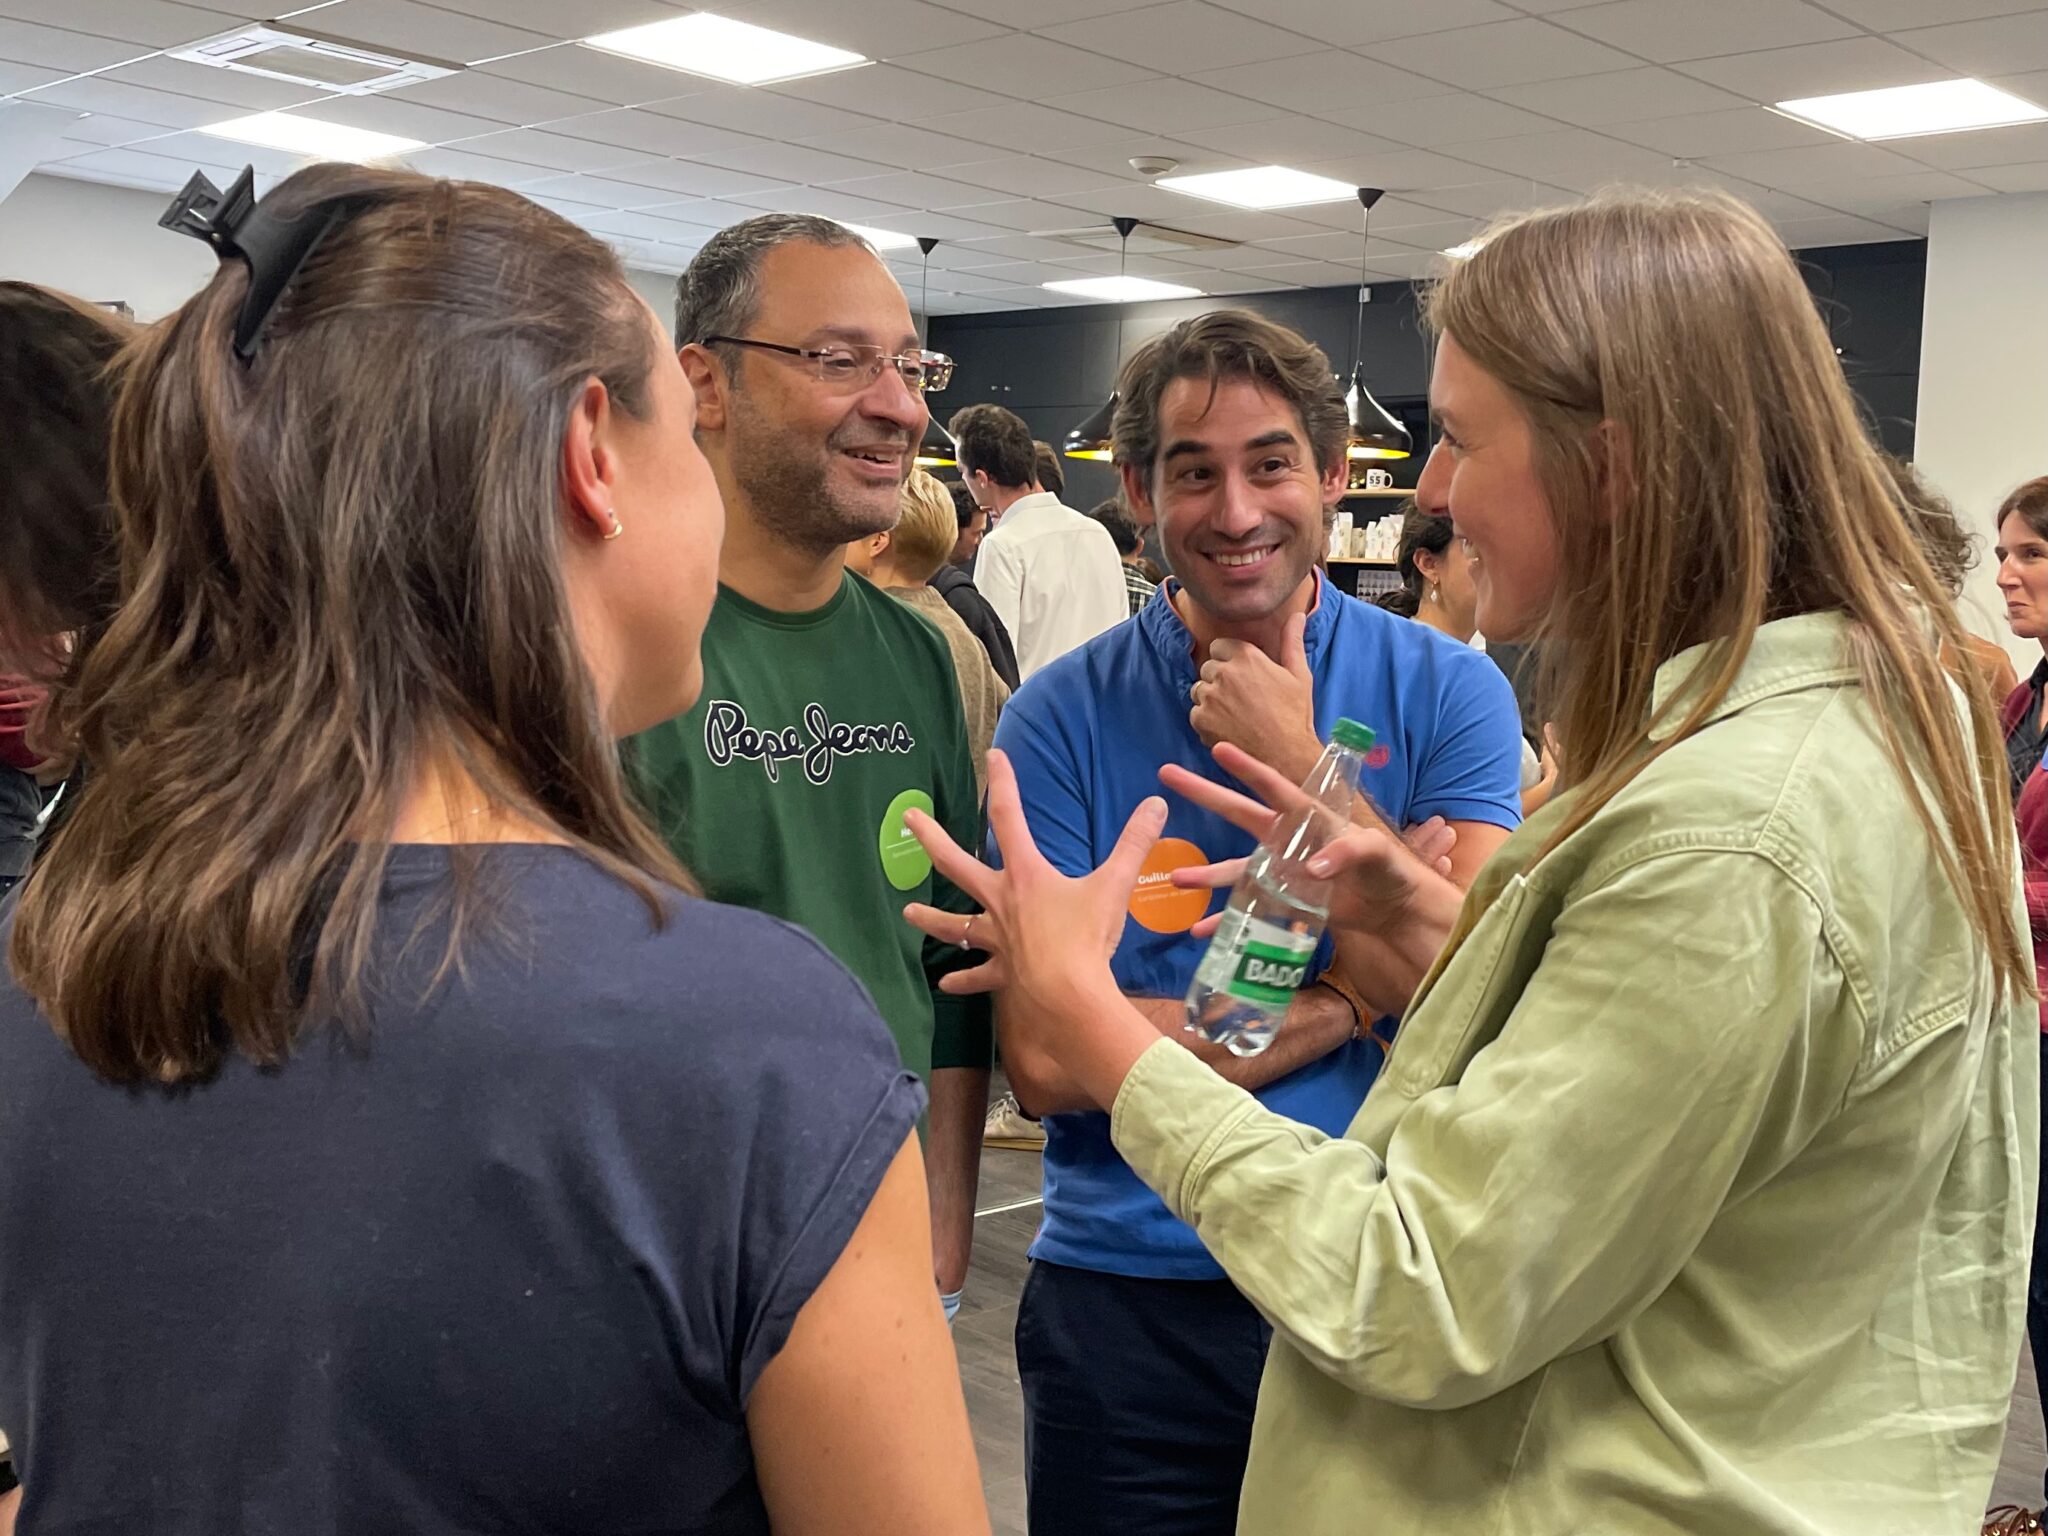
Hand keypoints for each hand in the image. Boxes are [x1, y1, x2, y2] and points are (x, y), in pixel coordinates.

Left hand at [902, 751, 1168, 1112]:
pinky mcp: (1001, 972)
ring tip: (908, 911)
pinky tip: (945, 982)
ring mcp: (996, 938)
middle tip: (908, 819)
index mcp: (1026, 875)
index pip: (1009, 817)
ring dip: (931, 918)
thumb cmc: (1088, 937)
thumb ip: (1134, 843)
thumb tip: (1156, 802)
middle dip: (931, 839)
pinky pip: (977, 976)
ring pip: (955, 925)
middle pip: (956, 864)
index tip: (993, 757)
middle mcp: (1001, 902)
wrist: (1069, 993)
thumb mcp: (1114, 885)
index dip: (1003, 784)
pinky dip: (962, 979)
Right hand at [1159, 743, 1463, 962]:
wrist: (1396, 909)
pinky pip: (1249, 910)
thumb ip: (1350, 850)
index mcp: (1311, 819)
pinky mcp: (1285, 901)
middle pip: (1240, 813)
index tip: (1220, 749)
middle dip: (1205, 794)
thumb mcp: (1379, 853)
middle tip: (1167, 774)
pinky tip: (1202, 930)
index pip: (1275, 788)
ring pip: (1235, 868)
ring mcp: (1282, 871)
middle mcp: (1288, 840)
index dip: (1247, 768)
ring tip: (1175, 877)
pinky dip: (1226, 921)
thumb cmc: (1392, 871)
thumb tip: (1311, 867)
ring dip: (1206, 873)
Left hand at [1189, 611, 1318, 782]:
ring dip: (1211, 699)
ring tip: (1235, 714)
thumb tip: (1297, 616)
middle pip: (1208, 667)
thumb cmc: (1295, 716)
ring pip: (1200, 690)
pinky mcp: (1201, 719)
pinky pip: (1196, 713)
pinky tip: (1228, 728)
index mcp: (1247, 657)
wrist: (1285, 756)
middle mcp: (1224, 672)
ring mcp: (1210, 696)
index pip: (1220, 646)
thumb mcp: (1299, 675)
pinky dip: (1207, 721)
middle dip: (1220, 679)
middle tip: (1241, 698)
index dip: (1230, 660)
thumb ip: (1292, 641)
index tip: (1242, 675)